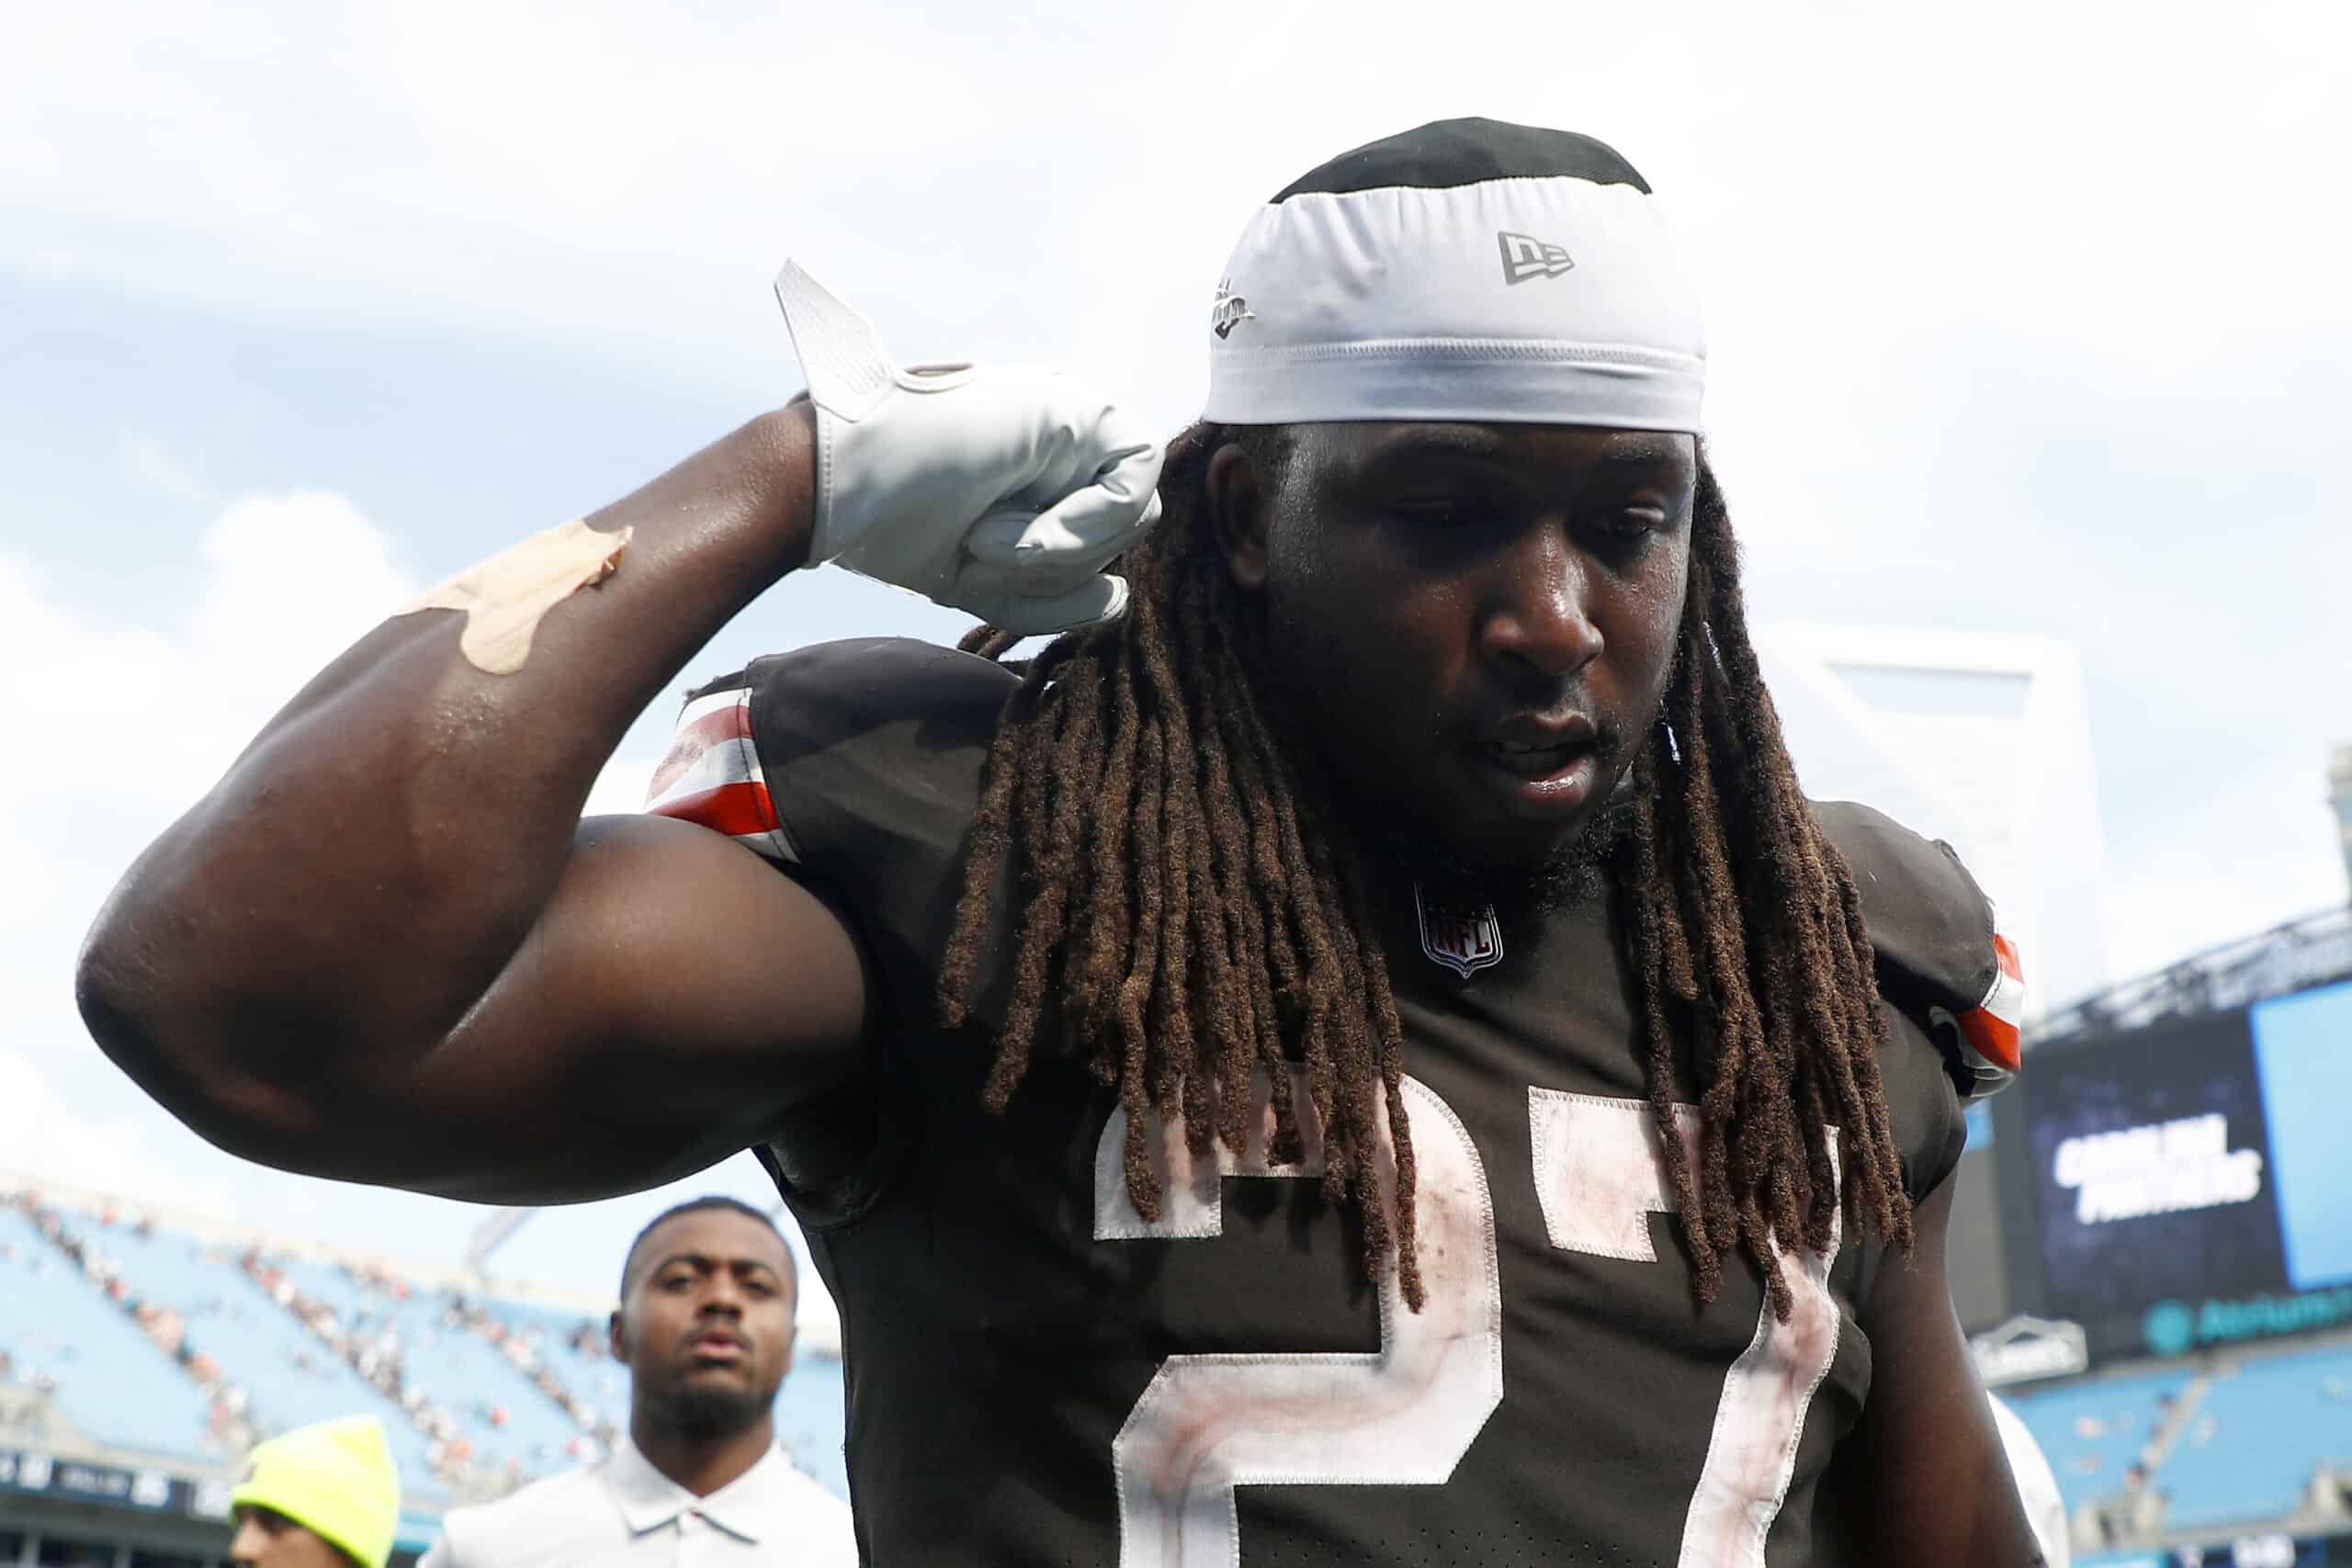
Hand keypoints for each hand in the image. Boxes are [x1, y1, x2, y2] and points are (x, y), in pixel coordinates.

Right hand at [774, 261, 1163, 634]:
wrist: (836, 484)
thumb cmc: (895, 524)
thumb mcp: (989, 578)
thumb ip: (1055, 592)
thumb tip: (1119, 596)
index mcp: (1047, 476)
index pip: (1103, 543)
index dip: (1059, 577)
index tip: (986, 570)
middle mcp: (1067, 445)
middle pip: (1126, 534)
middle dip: (1059, 569)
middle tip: (980, 552)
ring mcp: (1072, 418)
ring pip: (1133, 516)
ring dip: (1056, 552)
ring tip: (981, 536)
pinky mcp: (1076, 403)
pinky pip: (1133, 481)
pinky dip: (1078, 527)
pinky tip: (1006, 528)